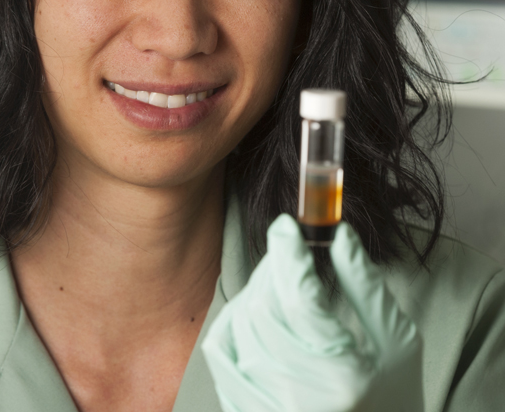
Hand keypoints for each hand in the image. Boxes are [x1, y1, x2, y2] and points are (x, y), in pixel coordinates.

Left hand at [202, 214, 422, 411]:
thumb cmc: (396, 398)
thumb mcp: (397, 342)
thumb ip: (364, 285)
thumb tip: (339, 232)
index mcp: (345, 378)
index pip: (299, 298)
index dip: (288, 253)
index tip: (287, 226)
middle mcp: (301, 399)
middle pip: (263, 306)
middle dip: (273, 267)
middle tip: (288, 253)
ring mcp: (270, 409)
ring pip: (238, 324)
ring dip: (254, 290)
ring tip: (278, 283)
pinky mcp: (248, 411)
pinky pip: (220, 351)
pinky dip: (231, 320)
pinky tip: (254, 312)